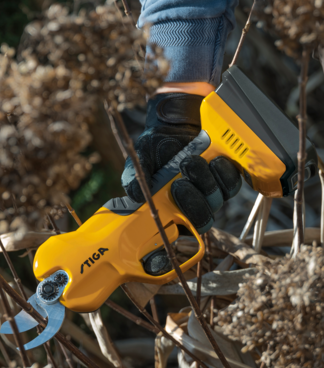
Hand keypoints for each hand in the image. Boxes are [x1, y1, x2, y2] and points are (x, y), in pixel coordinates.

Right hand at [121, 93, 241, 232]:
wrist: (170, 129)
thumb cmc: (152, 151)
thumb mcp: (138, 164)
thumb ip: (134, 181)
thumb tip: (137, 197)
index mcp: (167, 212)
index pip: (175, 237)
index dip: (173, 238)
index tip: (167, 229)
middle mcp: (190, 209)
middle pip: (202, 222)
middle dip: (192, 203)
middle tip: (179, 183)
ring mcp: (209, 196)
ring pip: (216, 202)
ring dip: (204, 182)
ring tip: (189, 161)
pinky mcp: (223, 181)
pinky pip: (231, 185)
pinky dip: (223, 173)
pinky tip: (212, 160)